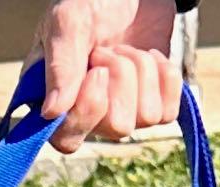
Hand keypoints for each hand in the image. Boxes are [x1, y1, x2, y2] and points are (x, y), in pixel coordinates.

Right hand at [36, 0, 181, 153]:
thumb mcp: (69, 21)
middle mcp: (87, 114)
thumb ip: (60, 64)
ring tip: (127, 48)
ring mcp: (122, 113)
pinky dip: (165, 76)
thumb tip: (51, 112)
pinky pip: (168, 112)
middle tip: (109, 49)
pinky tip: (150, 56)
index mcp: (55, 99)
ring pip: (147, 117)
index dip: (88, 112)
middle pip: (117, 127)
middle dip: (121, 76)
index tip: (97, 72)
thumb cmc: (92, 1)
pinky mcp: (153, 107)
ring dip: (142, 70)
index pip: (67, 138)